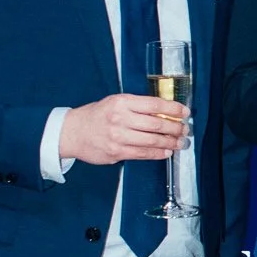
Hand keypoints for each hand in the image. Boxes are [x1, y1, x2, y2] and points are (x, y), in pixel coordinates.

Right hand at [60, 92, 188, 164]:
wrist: (72, 132)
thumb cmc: (96, 116)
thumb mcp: (115, 102)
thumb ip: (137, 106)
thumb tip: (165, 112)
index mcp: (122, 102)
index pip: (155, 104)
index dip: (173, 108)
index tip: (185, 112)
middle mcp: (121, 118)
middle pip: (157, 123)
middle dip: (175, 127)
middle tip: (185, 129)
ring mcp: (118, 136)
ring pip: (153, 141)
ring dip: (170, 142)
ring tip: (180, 142)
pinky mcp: (117, 152)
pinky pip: (143, 154)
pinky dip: (158, 154)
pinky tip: (166, 152)